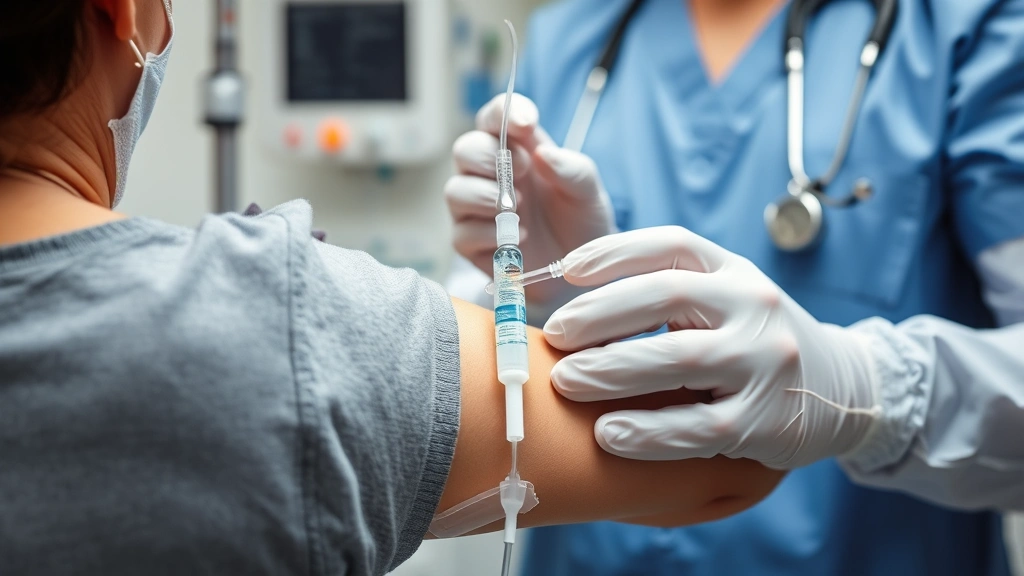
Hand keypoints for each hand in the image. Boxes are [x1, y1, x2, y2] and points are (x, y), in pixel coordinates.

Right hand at [445, 94, 616, 308]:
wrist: (581, 269)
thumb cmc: (580, 221)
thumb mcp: (588, 191)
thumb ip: (571, 169)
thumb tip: (544, 154)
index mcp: (518, 149)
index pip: (496, 116)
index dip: (504, 112)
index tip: (526, 124)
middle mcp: (490, 174)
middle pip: (465, 149)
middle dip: (490, 158)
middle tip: (525, 174)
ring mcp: (476, 208)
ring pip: (455, 190)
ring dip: (485, 196)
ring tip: (517, 209)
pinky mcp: (471, 242)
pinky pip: (463, 232)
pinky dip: (490, 233)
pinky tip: (520, 238)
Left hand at [543, 227, 880, 469]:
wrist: (843, 389)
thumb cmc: (754, 340)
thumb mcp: (726, 300)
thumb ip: (668, 292)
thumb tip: (571, 298)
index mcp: (736, 271)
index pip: (673, 245)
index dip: (615, 252)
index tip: (566, 269)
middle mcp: (755, 307)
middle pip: (668, 296)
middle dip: (601, 314)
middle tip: (555, 334)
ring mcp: (764, 363)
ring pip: (678, 361)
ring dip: (613, 370)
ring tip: (566, 381)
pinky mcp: (766, 423)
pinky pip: (696, 428)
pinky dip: (646, 432)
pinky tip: (607, 433)